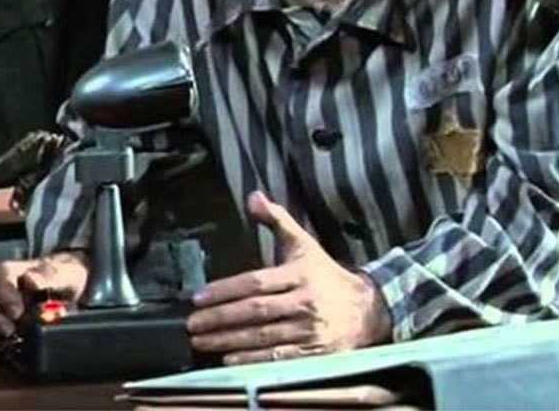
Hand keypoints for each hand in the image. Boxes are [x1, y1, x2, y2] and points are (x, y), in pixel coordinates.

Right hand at [0, 251, 87, 350]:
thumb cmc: (63, 277)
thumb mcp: (65, 273)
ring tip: (6, 345)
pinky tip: (4, 352)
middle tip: (9, 333)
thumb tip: (32, 282)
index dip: (4, 294)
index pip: (0, 276)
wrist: (66, 290)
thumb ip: (51, 276)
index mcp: (13, 271)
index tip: (16, 313)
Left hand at [185, 191, 391, 364]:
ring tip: (200, 342)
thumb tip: (253, 197)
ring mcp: (310, 329)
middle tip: (192, 324)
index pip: (256, 282)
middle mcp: (305, 301)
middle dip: (220, 318)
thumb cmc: (325, 275)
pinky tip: (228, 359)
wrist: (367, 309)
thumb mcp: (303, 244)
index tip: (199, 298)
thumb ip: (277, 220)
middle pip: (255, 311)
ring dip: (228, 341)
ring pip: (262, 336)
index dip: (225, 290)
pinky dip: (251, 360)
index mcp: (300, 273)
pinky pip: (278, 357)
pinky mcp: (314, 352)